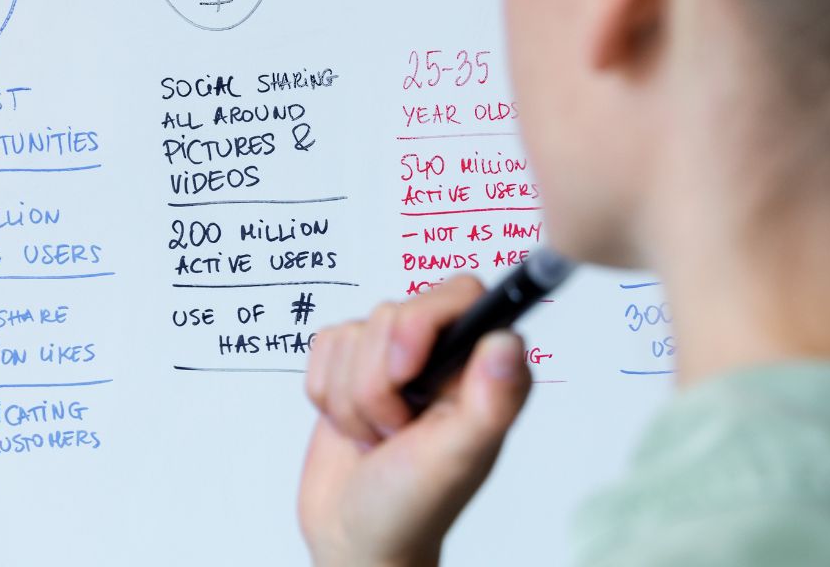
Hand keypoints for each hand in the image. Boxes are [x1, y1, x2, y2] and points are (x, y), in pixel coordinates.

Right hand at [298, 275, 532, 566]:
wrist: (355, 536)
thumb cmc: (413, 507)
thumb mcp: (457, 459)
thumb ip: (490, 401)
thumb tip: (506, 341)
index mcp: (484, 368)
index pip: (460, 294)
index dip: (421, 324)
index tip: (406, 374)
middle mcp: (443, 354)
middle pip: (393, 312)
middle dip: (377, 382)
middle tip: (396, 430)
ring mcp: (396, 357)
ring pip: (353, 332)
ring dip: (352, 398)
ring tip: (377, 437)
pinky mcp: (353, 364)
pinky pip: (324, 344)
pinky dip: (326, 394)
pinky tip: (351, 428)